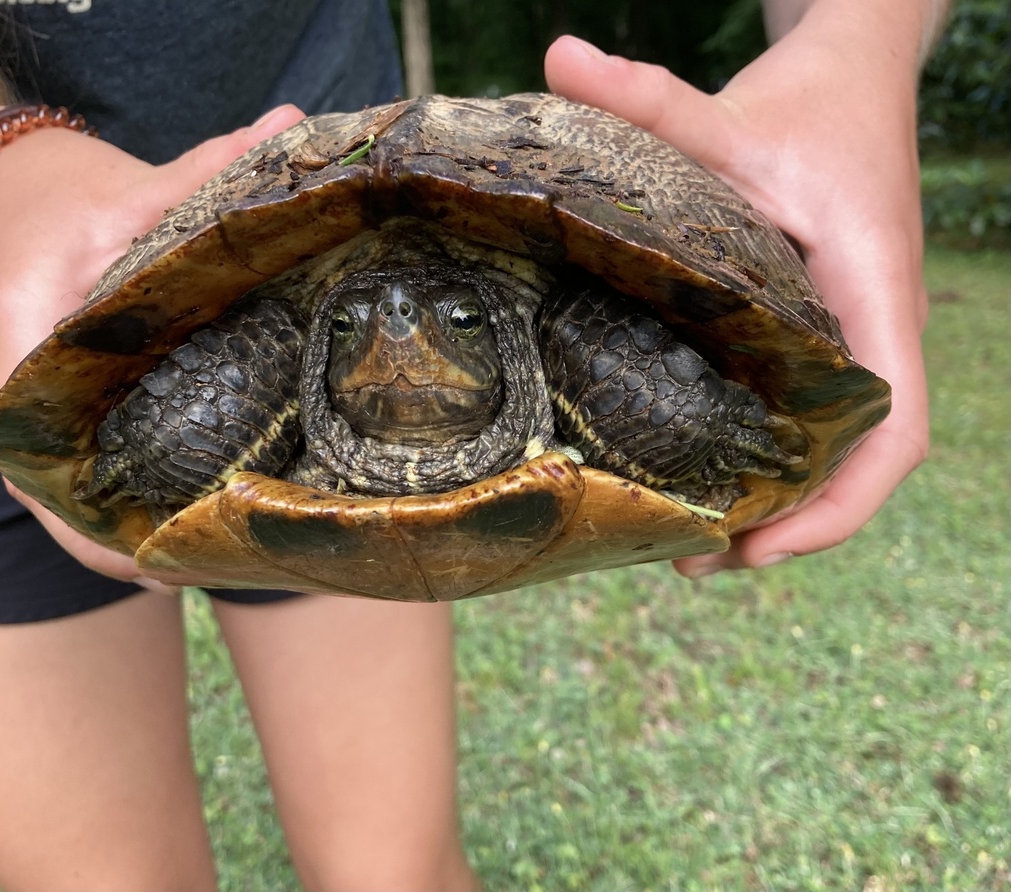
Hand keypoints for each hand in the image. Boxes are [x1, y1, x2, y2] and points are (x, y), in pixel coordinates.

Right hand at [0, 105, 305, 588]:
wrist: (11, 197)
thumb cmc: (59, 200)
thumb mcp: (126, 191)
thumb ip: (207, 176)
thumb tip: (289, 128)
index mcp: (13, 359)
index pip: (48, 470)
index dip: (104, 531)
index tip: (170, 565)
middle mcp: (9, 405)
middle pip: (65, 507)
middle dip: (134, 548)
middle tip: (214, 573)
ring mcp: (27, 421)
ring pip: (72, 506)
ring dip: (132, 539)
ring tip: (206, 570)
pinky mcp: (54, 419)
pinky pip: (81, 484)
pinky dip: (123, 511)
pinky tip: (178, 535)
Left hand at [545, 29, 928, 575]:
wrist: (854, 80)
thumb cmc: (809, 107)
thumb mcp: (732, 113)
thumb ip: (653, 98)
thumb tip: (558, 58)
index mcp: (871, 300)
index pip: (891, 433)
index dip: (836, 507)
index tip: (758, 548)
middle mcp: (873, 334)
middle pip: (857, 465)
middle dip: (790, 524)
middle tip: (693, 562)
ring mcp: (852, 340)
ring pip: (837, 449)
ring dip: (780, 503)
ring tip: (693, 542)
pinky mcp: (824, 334)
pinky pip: (815, 415)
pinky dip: (775, 458)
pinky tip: (707, 471)